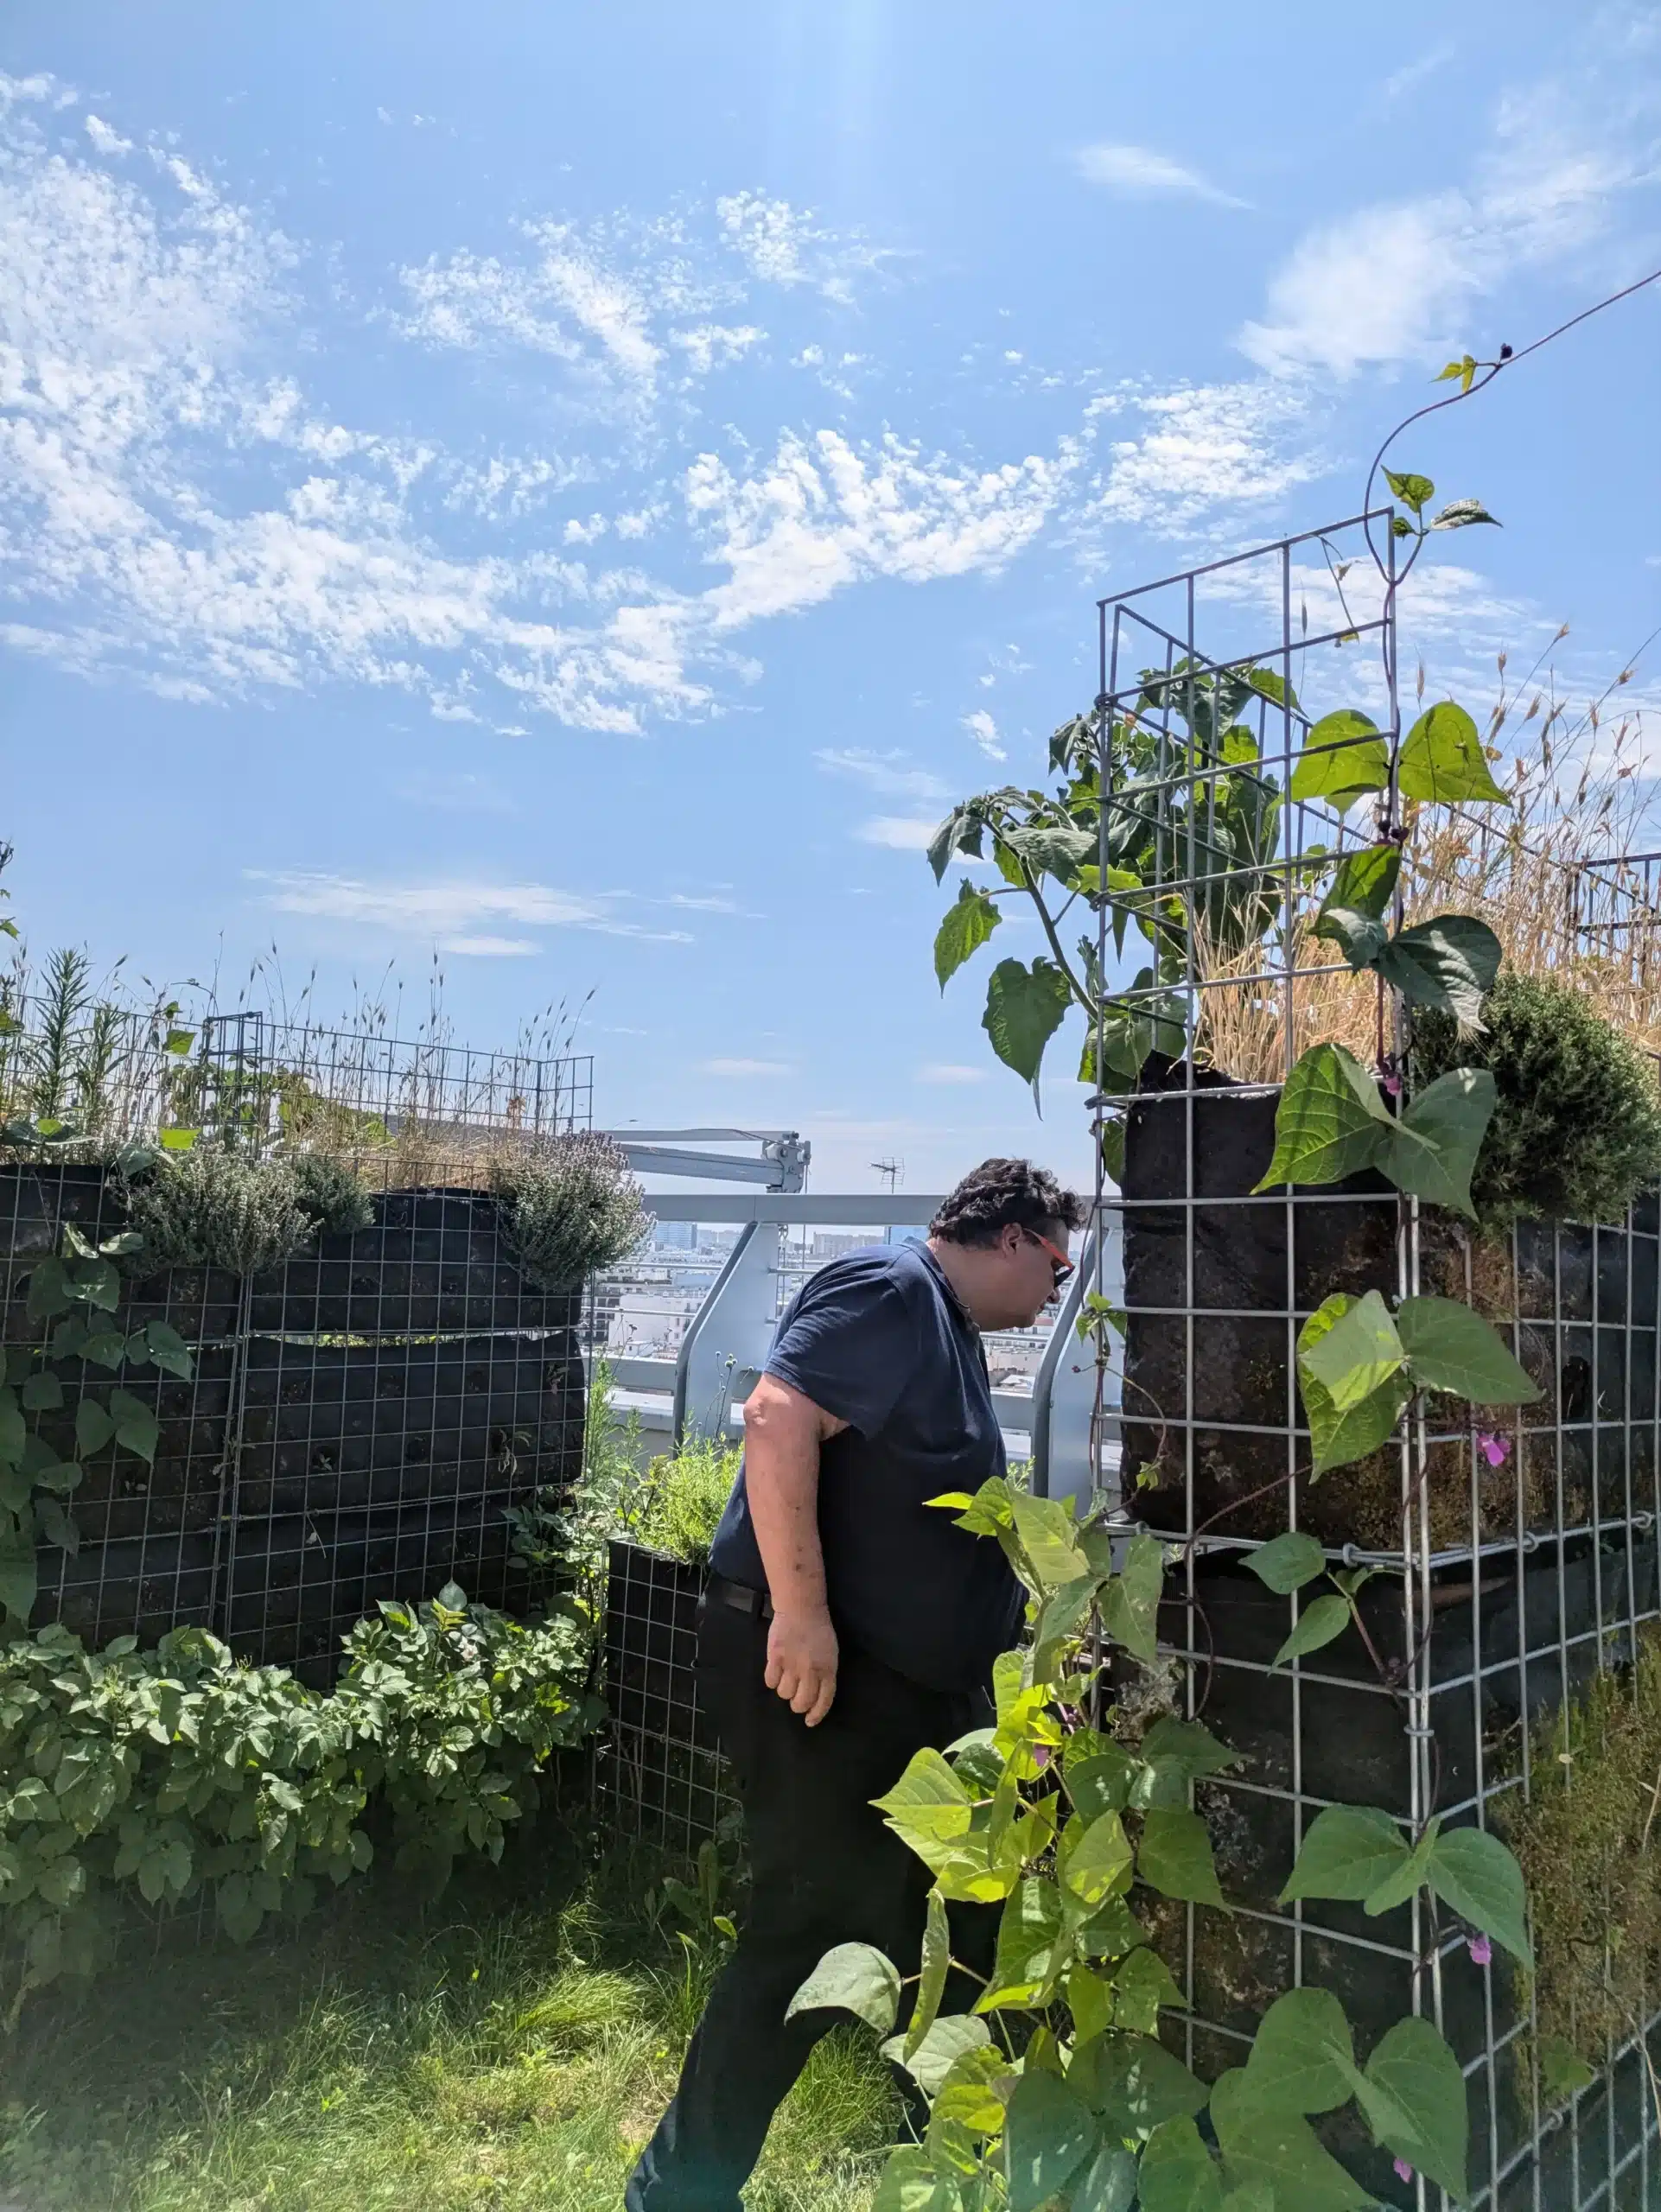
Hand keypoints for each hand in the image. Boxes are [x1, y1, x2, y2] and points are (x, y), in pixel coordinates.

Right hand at [765, 1607, 838, 1726]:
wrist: (801, 1608)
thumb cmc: (819, 1630)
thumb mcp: (831, 1653)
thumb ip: (825, 1674)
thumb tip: (816, 1696)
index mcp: (828, 1670)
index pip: (824, 1701)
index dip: (816, 1714)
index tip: (810, 1721)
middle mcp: (811, 1671)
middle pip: (801, 1703)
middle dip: (798, 1705)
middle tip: (796, 1697)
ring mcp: (792, 1665)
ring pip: (784, 1694)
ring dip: (785, 1689)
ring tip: (787, 1677)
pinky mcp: (775, 1658)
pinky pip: (770, 1682)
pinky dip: (773, 1679)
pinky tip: (776, 1670)